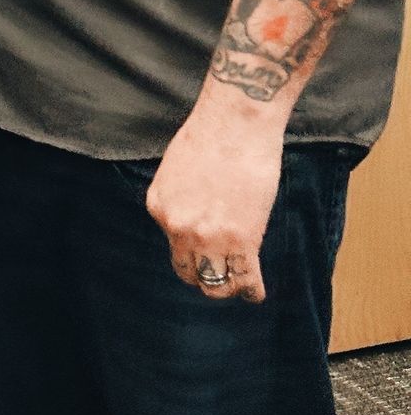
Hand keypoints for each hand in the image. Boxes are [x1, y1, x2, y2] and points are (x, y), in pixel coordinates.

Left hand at [146, 95, 284, 303]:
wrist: (236, 122)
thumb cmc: (211, 135)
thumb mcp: (176, 170)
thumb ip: (180, 198)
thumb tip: (195, 214)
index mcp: (159, 207)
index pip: (172, 242)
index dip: (191, 246)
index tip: (206, 245)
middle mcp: (177, 227)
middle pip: (187, 270)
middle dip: (203, 274)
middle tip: (220, 272)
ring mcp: (208, 237)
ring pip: (213, 282)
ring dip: (226, 286)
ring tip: (238, 283)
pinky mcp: (241, 241)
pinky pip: (244, 280)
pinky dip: (251, 290)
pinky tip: (256, 292)